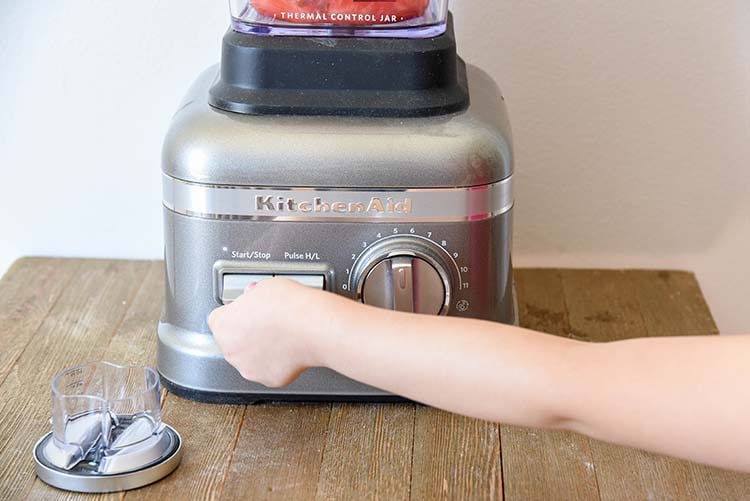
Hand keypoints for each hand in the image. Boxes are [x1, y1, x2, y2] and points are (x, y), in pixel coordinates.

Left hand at [208, 278, 332, 387]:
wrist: (312, 327)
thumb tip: (254, 297)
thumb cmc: (289, 305)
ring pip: (249, 359)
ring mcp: (248, 368)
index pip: (219, 319)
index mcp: (222, 325)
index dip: (235, 314)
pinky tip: (288, 349)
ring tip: (280, 336)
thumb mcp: (264, 287)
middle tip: (267, 322)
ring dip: (260, 350)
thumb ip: (252, 296)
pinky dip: (277, 362)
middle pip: (233, 341)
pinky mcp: (268, 379)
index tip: (247, 311)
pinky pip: (269, 370)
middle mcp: (230, 350)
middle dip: (246, 334)